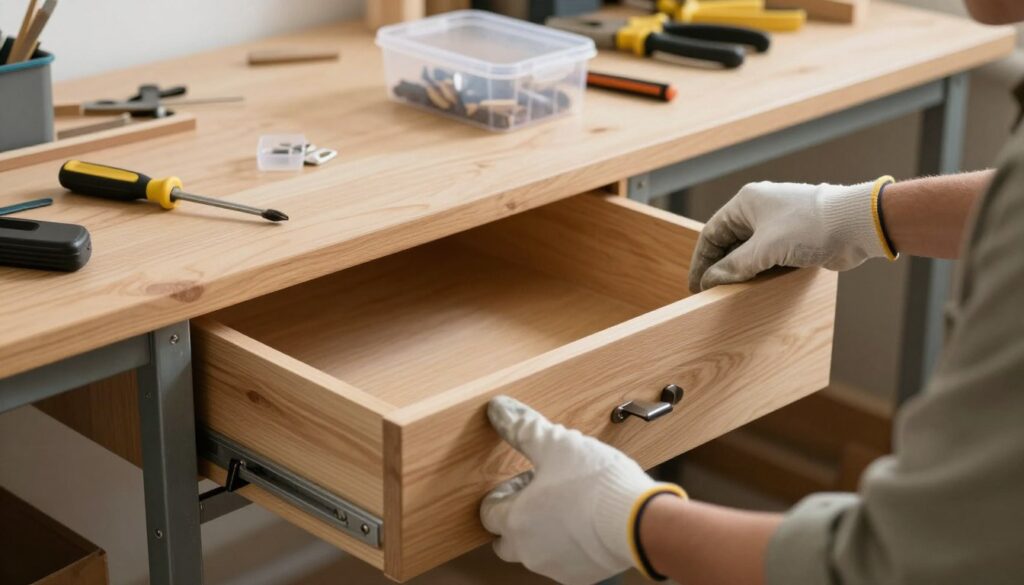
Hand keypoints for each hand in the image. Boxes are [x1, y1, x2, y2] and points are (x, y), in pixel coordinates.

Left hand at [480, 396, 685, 584]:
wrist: (641, 523)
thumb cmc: (595, 484)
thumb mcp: (556, 444)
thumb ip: (523, 429)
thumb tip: (498, 409)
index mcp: (515, 522)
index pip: (487, 513)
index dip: (502, 491)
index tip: (524, 477)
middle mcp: (529, 551)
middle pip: (506, 539)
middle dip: (517, 515)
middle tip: (540, 492)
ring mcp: (556, 567)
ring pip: (536, 549)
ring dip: (543, 528)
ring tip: (568, 501)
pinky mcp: (582, 575)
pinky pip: (564, 558)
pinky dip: (569, 541)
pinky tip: (588, 518)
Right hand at [689, 179, 893, 292]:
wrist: (856, 225)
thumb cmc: (810, 226)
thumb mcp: (764, 249)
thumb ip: (734, 266)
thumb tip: (710, 280)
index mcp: (746, 202)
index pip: (711, 232)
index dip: (702, 260)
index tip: (696, 284)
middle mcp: (760, 209)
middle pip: (729, 241)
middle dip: (720, 266)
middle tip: (712, 290)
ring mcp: (779, 222)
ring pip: (749, 250)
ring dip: (741, 270)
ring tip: (732, 291)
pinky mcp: (795, 236)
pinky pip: (768, 255)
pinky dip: (760, 270)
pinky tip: (757, 286)